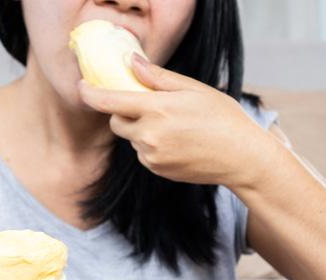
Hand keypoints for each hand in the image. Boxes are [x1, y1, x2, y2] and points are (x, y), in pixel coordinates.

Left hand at [78, 53, 276, 188]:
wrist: (241, 157)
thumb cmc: (223, 118)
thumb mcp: (193, 89)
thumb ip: (158, 77)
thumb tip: (131, 63)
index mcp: (156, 110)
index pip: (109, 102)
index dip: (90, 94)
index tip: (83, 87)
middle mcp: (149, 136)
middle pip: (116, 123)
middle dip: (123, 113)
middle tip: (149, 107)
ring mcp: (152, 157)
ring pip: (132, 140)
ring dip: (141, 131)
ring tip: (175, 128)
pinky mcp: (157, 171)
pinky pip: (144, 155)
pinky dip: (152, 147)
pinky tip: (178, 143)